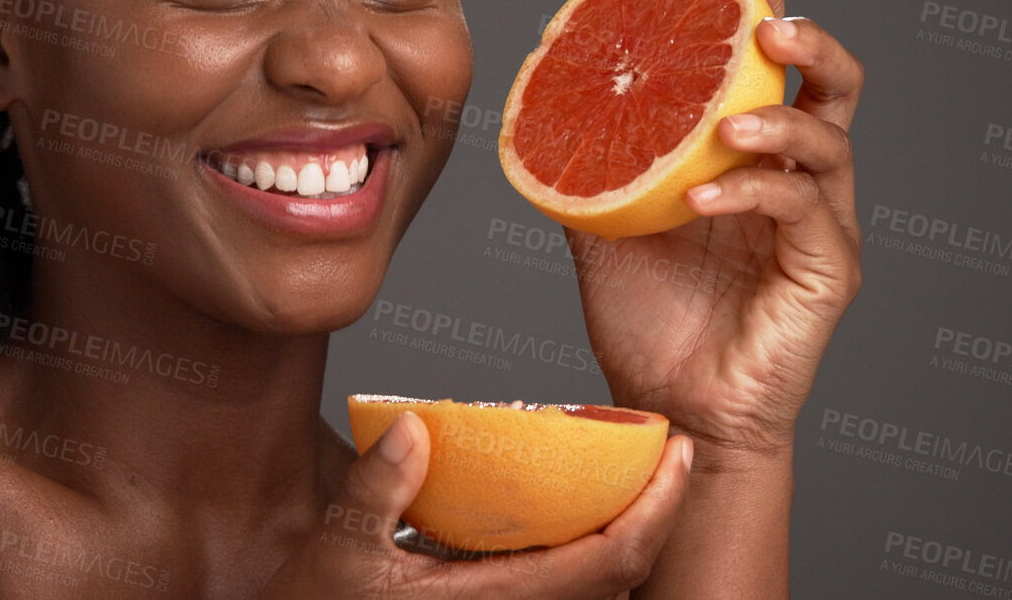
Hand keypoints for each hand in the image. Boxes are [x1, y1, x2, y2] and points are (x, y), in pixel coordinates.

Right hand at [260, 413, 692, 598]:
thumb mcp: (335, 550)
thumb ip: (375, 490)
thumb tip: (415, 428)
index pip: (608, 560)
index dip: (656, 508)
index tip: (677, 451)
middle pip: (623, 573)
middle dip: (659, 510)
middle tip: (672, 448)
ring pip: (603, 585)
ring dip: (631, 527)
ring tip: (639, 468)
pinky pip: (573, 587)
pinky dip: (597, 545)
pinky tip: (585, 504)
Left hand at [571, 0, 863, 453]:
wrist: (668, 415)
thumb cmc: (651, 327)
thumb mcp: (605, 230)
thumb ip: (591, 170)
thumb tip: (538, 109)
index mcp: (758, 162)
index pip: (780, 71)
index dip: (770, 13)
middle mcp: (801, 183)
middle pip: (839, 86)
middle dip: (810, 41)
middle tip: (765, 23)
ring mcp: (821, 227)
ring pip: (832, 141)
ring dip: (779, 118)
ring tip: (728, 122)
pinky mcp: (828, 272)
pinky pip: (803, 211)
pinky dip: (752, 192)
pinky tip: (702, 195)